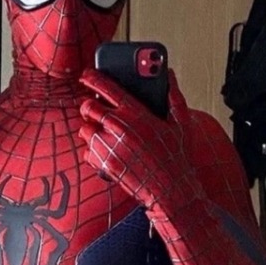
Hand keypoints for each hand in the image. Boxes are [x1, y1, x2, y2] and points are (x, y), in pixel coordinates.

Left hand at [79, 66, 200, 219]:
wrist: (170, 189)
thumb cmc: (176, 157)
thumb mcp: (181, 122)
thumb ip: (173, 95)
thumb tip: (168, 75)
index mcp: (135, 112)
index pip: (106, 87)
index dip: (92, 78)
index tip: (87, 75)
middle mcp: (118, 127)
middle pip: (87, 106)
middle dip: (90, 106)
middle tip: (96, 110)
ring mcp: (109, 147)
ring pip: (84, 129)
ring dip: (91, 129)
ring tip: (104, 134)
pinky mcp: (104, 165)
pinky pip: (87, 152)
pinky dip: (93, 151)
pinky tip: (107, 152)